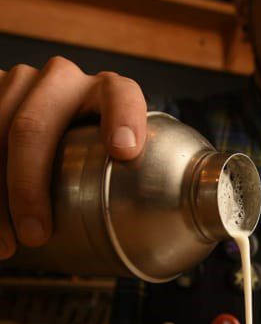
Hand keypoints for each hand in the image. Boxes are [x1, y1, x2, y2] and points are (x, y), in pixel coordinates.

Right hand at [0, 57, 146, 257]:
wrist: (45, 134)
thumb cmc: (92, 156)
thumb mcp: (119, 163)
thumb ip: (139, 181)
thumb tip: (180, 234)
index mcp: (109, 92)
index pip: (121, 95)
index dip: (122, 119)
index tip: (124, 153)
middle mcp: (64, 81)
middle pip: (36, 126)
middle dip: (29, 184)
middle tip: (36, 234)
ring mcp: (21, 82)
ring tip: (5, 243)